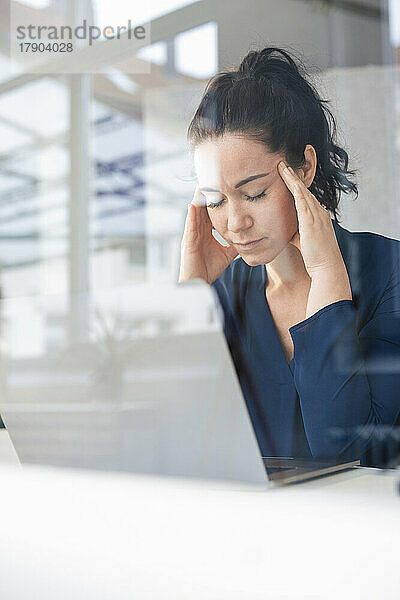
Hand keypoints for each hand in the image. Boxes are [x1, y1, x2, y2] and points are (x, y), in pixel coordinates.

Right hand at [178, 185, 238, 284]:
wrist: (198, 283)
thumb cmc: (209, 269)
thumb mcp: (227, 253)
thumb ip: (235, 243)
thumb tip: (249, 237)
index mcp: (206, 231)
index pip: (212, 209)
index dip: (217, 198)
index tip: (224, 184)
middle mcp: (197, 229)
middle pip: (203, 205)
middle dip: (208, 191)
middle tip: (213, 175)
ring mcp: (191, 233)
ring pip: (195, 210)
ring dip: (199, 197)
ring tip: (204, 182)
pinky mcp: (187, 240)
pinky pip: (189, 223)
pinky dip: (192, 213)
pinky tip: (195, 202)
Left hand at [278, 160, 351, 316]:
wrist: (327, 267)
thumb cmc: (315, 258)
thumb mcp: (303, 241)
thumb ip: (295, 233)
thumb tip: (285, 231)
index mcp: (318, 216)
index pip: (305, 197)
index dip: (296, 185)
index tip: (286, 175)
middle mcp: (319, 212)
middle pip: (304, 189)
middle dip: (294, 175)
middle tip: (282, 162)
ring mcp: (317, 214)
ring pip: (302, 190)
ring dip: (291, 177)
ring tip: (281, 165)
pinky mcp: (311, 220)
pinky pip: (301, 198)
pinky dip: (293, 186)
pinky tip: (285, 177)